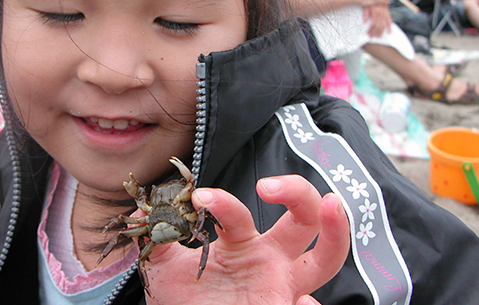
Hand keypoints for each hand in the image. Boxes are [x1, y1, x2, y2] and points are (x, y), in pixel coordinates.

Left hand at [141, 175, 349, 304]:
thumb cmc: (183, 301)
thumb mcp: (163, 267)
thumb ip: (155, 236)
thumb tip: (142, 210)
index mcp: (242, 243)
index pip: (241, 213)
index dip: (222, 202)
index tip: (196, 198)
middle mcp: (270, 260)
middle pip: (303, 218)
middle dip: (298, 192)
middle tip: (268, 185)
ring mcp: (282, 286)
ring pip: (327, 255)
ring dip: (337, 228)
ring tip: (331, 202)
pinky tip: (300, 302)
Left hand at [364, 4, 391, 37]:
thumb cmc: (370, 1)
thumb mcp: (365, 6)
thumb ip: (365, 14)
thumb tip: (364, 22)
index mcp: (375, 11)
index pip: (374, 23)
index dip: (371, 29)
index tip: (368, 33)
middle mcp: (381, 13)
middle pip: (379, 25)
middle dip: (375, 32)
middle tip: (372, 36)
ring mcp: (385, 13)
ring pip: (384, 24)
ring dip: (381, 31)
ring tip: (378, 36)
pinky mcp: (388, 12)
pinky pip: (390, 20)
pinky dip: (390, 26)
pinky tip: (389, 32)